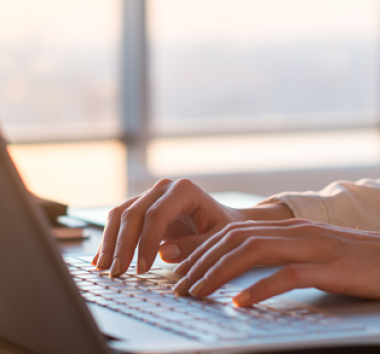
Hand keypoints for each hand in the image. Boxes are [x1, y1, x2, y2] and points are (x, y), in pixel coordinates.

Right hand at [91, 178, 291, 276]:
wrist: (224, 220)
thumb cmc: (224, 229)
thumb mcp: (219, 240)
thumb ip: (195, 246)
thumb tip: (163, 252)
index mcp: (184, 190)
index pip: (156, 214)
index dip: (146, 242)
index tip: (142, 269)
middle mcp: (163, 188)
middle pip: (133, 213)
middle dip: (123, 245)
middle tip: (117, 272)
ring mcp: (149, 195)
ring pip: (120, 214)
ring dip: (110, 242)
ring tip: (103, 268)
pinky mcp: (140, 207)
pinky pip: (119, 220)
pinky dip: (109, 239)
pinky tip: (100, 259)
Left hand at [173, 219, 379, 306]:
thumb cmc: (352, 261)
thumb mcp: (309, 254)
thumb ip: (277, 256)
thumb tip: (242, 274)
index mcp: (285, 228)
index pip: (232, 231)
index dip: (202, 247)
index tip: (178, 266)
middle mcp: (293, 231)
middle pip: (235, 239)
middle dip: (201, 261)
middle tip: (179, 284)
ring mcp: (312, 247)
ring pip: (253, 251)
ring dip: (220, 272)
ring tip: (198, 292)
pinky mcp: (330, 267)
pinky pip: (288, 275)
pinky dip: (261, 287)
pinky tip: (240, 301)